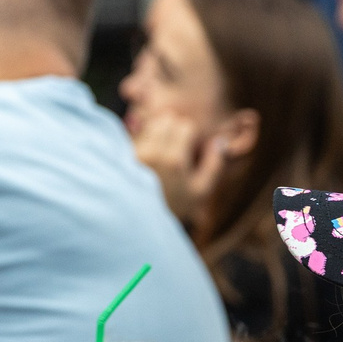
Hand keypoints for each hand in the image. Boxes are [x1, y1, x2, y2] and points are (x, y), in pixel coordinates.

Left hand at [130, 109, 230, 225]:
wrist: (139, 221)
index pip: (186, 126)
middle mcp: (153, 153)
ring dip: (158, 132)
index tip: (188, 152)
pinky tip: (146, 157)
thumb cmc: (173, 206)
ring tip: (160, 152)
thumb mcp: (201, 191)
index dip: (190, 137)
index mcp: (175, 160)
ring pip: (151, 125)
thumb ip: (215, 165)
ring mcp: (135, 152)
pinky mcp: (122, 154)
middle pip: (168, 120)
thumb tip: (221, 141)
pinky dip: (143, 140)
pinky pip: (136, 135)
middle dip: (174, 131)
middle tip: (175, 150)